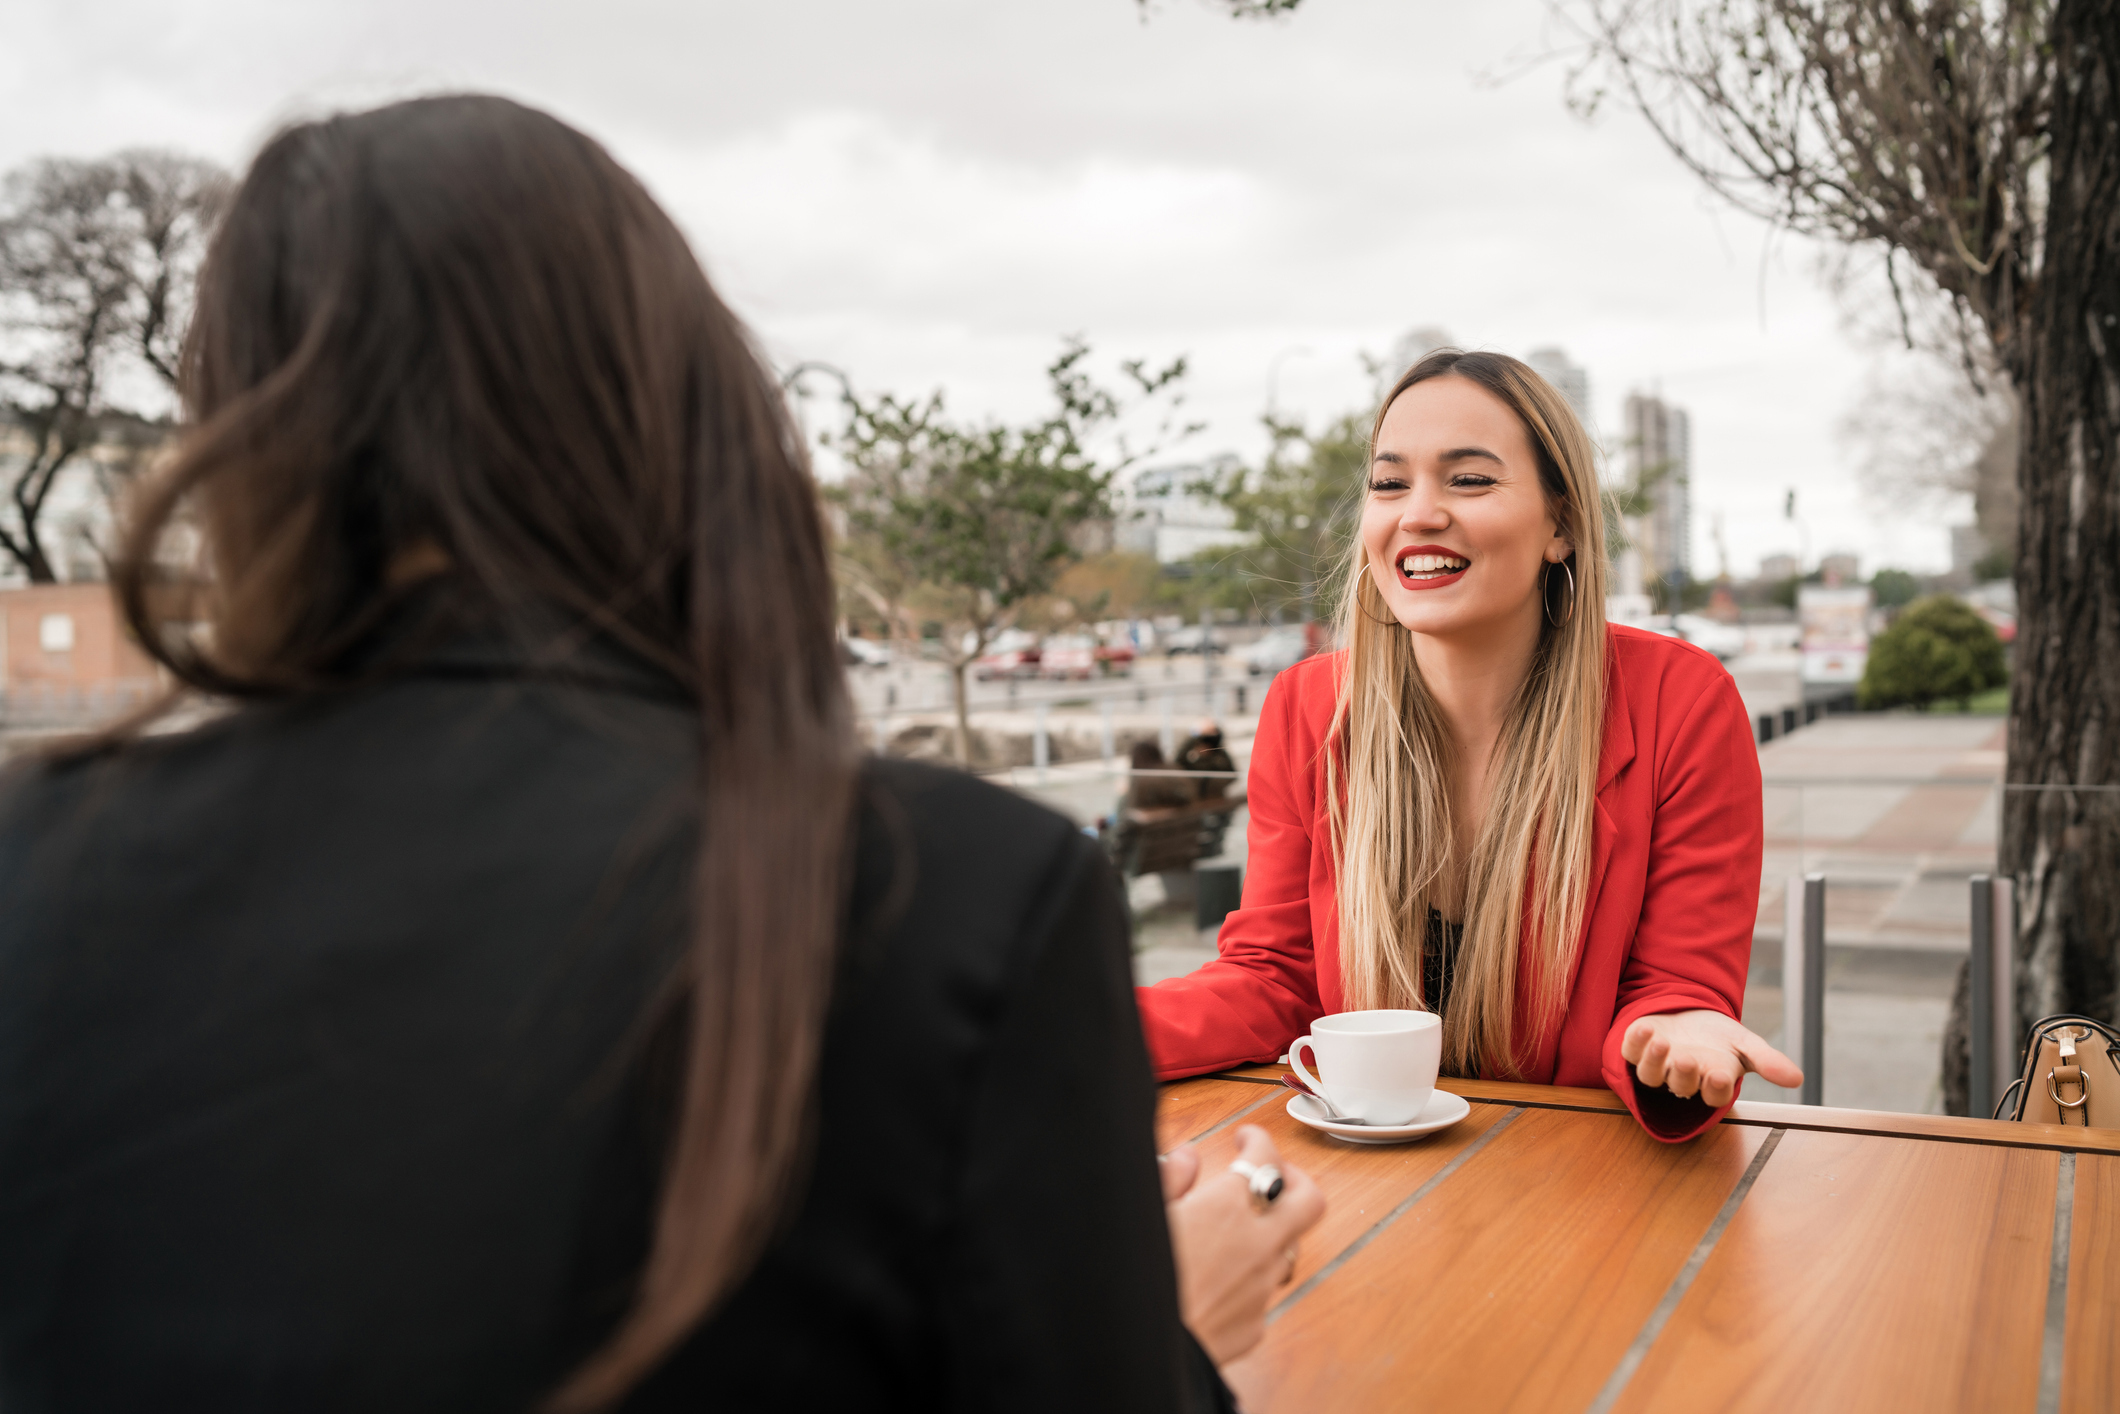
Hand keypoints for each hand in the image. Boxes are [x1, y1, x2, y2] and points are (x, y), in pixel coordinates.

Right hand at [1159, 1125, 1324, 1365]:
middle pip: (1309, 1200)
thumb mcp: (1146, 1215)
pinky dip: (1248, 1278)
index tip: (1246, 1138)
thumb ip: (1171, 1179)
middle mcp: (1257, 1244)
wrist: (1137, 1351)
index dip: (1258, 1139)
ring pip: (1288, 1248)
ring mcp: (1262, 1287)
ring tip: (1239, 1231)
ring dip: (1271, 1233)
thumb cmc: (1133, 1281)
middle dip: (1296, 1180)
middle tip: (1273, 1175)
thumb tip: (1187, 1157)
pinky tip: (1217, 1281)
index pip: (1265, 1156)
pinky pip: (1262, 1291)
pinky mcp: (1256, 1323)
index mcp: (1227, 1208)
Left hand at [1621, 1008, 1802, 1108]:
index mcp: (1711, 1081)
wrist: (1689, 1017)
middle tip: (1688, 1058)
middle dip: (1684, 1074)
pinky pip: (1630, 1052)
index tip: (1719, 1075)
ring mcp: (1657, 1065)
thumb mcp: (1745, 1045)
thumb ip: (1767, 1061)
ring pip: (1651, 1073)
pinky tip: (1645, 1028)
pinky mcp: (1636, 1049)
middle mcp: (1682, 1078)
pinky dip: (1635, 1041)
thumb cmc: (1719, 1038)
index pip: (1713, 1095)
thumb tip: (1797, 1079)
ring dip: (1655, 1060)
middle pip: (1681, 1085)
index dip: (1715, 1088)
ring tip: (1663, 1042)